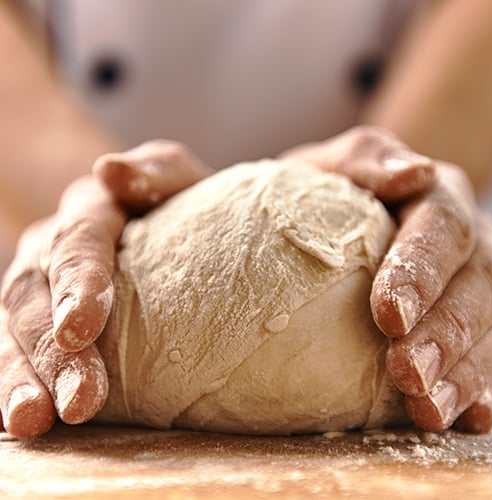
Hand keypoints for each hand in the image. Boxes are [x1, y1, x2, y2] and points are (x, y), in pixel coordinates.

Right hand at [0, 140, 210, 437]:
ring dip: (23, 376)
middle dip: (54, 350)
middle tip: (80, 401)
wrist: (168, 221)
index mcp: (91, 208)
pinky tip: (23, 420)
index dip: (76, 283)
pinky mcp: (36, 317)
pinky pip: (14, 349)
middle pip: (38, 293)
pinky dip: (16, 384)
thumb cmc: (186, 207)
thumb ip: (157, 172)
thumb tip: (109, 171)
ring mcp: (40, 283)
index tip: (81, 328)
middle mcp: (54, 246)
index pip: (77, 241)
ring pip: (14, 328)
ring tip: (35, 421)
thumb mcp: (183, 180)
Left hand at [283, 126, 491, 432]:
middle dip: (446, 333)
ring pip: (488, 331)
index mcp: (435, 198)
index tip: (388, 314)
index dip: (423, 270)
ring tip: (427, 410)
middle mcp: (466, 244)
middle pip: (476, 285)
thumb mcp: (328, 167)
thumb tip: (414, 171)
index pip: (442, 227)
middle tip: (409, 373)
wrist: (332, 214)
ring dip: (462, 373)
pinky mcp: (465, 328)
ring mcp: (471, 288)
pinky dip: (474, 390)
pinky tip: (461, 418)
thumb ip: (365, 158)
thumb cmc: (321, 192)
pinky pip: (484, 363)